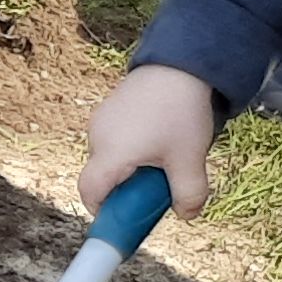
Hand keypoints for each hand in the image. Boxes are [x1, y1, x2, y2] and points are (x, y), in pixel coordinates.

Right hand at [82, 64, 219, 218]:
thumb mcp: (190, 159)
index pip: (90, 193)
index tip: (125, 218)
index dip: (104, 212)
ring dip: (132, 167)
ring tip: (165, 154)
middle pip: (103, 177)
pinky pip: (115, 139)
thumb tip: (186, 215)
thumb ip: (188, 194)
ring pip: (111, 158)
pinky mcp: (110, 108)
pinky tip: (160, 136)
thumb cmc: (181, 112)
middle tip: (159, 185)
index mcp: (112, 153)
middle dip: (128, 189)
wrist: (180, 63)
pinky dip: (133, 148)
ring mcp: (101, 120)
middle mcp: (98, 136)